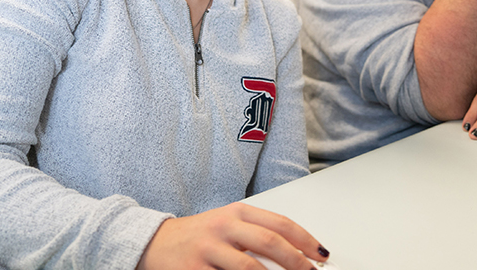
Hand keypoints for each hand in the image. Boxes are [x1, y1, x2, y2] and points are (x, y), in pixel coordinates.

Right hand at [136, 202, 328, 269]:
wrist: (155, 242)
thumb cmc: (199, 235)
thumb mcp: (229, 225)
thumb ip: (258, 234)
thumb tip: (296, 251)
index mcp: (237, 212)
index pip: (279, 223)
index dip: (305, 240)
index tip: (321, 254)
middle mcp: (224, 227)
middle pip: (269, 243)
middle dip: (296, 262)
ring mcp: (208, 250)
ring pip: (249, 269)